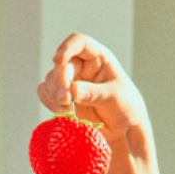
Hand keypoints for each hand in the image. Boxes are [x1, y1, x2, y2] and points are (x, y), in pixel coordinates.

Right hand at [37, 32, 150, 147]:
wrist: (125, 130)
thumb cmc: (127, 108)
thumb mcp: (114, 98)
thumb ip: (93, 93)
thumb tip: (73, 90)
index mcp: (98, 58)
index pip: (80, 43)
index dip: (67, 47)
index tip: (58, 60)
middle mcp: (83, 66)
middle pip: (62, 64)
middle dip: (60, 81)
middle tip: (65, 100)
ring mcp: (72, 82)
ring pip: (52, 78)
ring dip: (54, 93)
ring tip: (66, 110)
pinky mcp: (65, 98)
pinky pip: (47, 93)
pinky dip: (49, 101)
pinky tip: (61, 112)